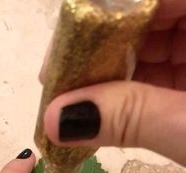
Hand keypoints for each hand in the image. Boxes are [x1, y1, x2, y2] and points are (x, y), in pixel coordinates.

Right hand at [43, 0, 185, 165]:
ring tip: (72, 107)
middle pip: (142, 22)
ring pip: (147, 51)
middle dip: (98, 52)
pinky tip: (102, 115)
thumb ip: (129, 116)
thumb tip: (55, 118)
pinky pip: (157, 76)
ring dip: (108, 78)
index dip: (101, 13)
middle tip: (60, 86)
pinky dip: (129, 95)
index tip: (62, 50)